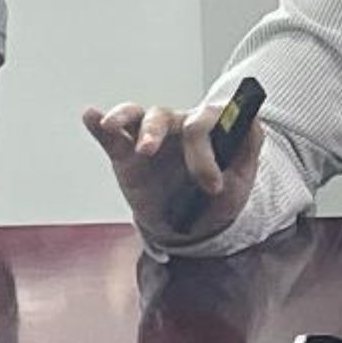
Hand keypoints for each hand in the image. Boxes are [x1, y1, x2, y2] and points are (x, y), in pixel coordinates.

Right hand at [82, 102, 264, 246]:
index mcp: (212, 127)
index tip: (213, 188)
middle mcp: (182, 125)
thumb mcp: (244, 178)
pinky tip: (91, 116)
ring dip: (131, 122)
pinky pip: (113, 136)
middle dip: (170, 139)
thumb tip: (249, 118)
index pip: (210, 120)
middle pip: (174, 117)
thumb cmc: (220, 197)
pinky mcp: (128, 155)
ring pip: (144, 117)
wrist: (195, 226)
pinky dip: (101, 123)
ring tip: (124, 135)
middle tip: (166, 162)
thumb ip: (250, 146)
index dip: (209, 152)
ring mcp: (155, 138)